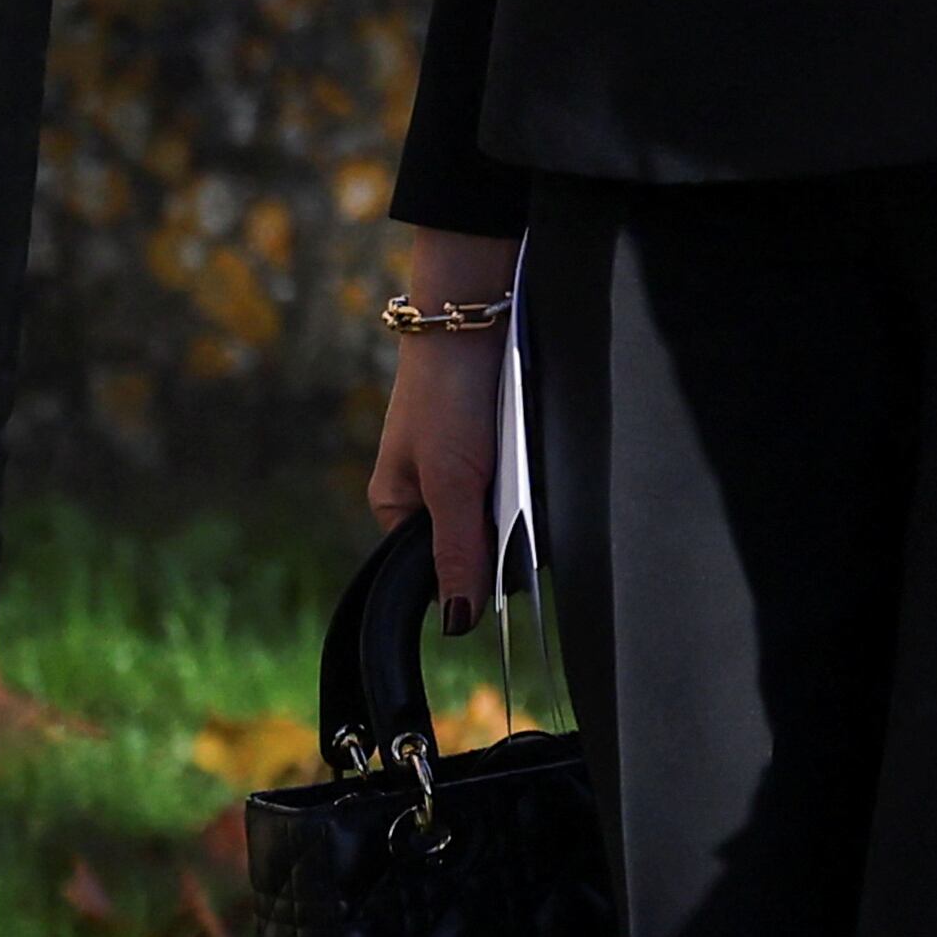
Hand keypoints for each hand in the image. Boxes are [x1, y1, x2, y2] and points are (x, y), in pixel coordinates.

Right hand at [364, 229, 521, 631]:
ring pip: (503, 517)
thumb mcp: (449, 482)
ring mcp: (464, 469)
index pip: (437, 571)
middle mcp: (430, 494)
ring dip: (521, 508)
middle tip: (519, 508)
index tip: (506, 562)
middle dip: (502, 538)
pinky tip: (538, 464)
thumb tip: (458, 623)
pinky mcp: (496, 446)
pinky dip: (532, 480)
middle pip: (475, 545)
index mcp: (399, 509)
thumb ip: (456, 551)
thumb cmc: (443, 395)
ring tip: (527, 476)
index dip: (473, 574)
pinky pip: (520, 484)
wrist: (473, 313)